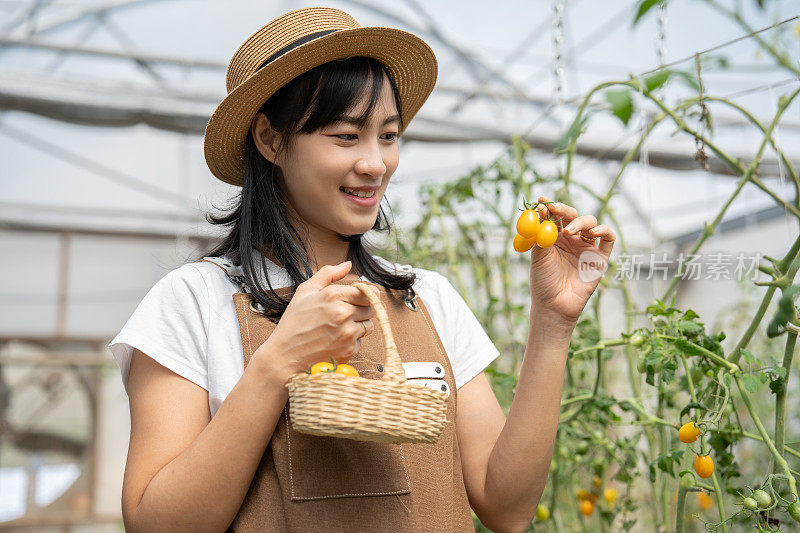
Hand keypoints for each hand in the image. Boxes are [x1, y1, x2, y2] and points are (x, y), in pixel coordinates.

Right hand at [253, 261, 377, 379]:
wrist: (283, 357)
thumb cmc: (293, 323)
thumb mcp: (305, 292)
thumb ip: (328, 274)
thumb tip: (347, 264)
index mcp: (333, 295)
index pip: (368, 292)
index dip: (366, 295)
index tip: (359, 298)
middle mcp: (343, 313)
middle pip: (371, 308)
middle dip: (361, 310)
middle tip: (342, 315)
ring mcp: (348, 333)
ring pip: (369, 325)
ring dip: (358, 325)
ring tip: (337, 328)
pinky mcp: (349, 350)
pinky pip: (361, 342)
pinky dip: (351, 341)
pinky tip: (334, 341)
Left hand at [529, 196, 615, 325]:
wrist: (554, 305)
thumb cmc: (543, 282)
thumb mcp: (538, 257)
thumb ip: (541, 235)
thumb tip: (538, 211)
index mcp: (554, 237)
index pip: (554, 216)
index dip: (550, 206)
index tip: (541, 200)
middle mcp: (571, 239)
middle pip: (573, 216)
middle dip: (564, 210)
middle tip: (555, 209)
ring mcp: (586, 247)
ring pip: (590, 223)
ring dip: (580, 222)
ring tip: (568, 231)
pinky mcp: (599, 258)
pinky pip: (608, 239)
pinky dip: (604, 231)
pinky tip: (592, 233)